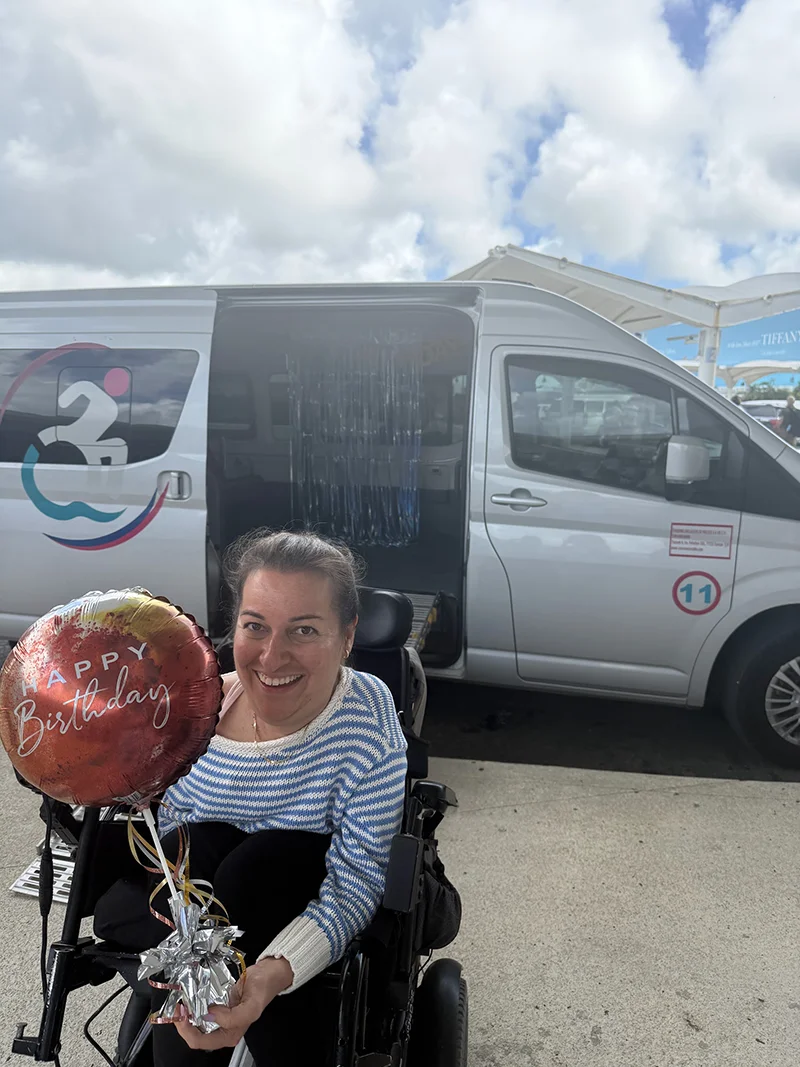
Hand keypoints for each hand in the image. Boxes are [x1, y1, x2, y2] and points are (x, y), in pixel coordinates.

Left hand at [174, 957, 293, 1050]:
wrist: (268, 973)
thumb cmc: (262, 989)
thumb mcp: (252, 1006)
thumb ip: (233, 1017)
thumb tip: (210, 1016)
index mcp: (230, 1034)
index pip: (200, 1041)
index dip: (187, 1030)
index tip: (183, 1012)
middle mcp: (222, 1029)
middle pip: (193, 1035)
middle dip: (182, 1022)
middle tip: (178, 1005)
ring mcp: (219, 1018)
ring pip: (194, 1023)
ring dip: (185, 1014)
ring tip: (181, 1001)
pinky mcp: (217, 1006)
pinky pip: (199, 1010)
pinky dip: (191, 1005)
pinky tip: (189, 996)